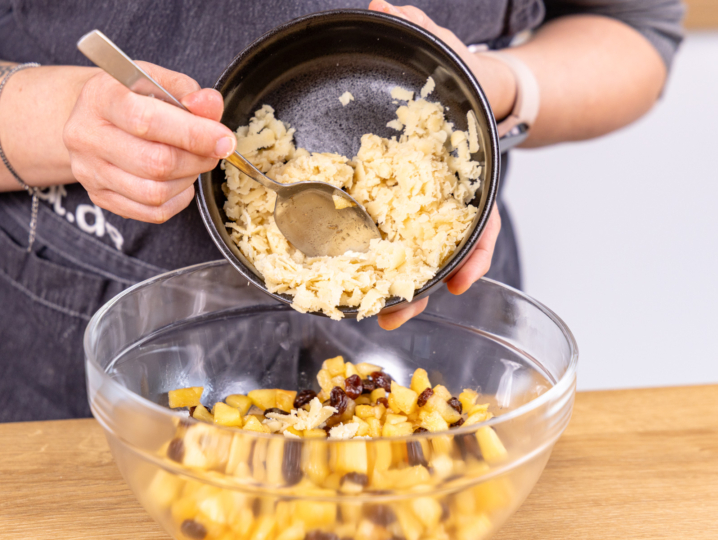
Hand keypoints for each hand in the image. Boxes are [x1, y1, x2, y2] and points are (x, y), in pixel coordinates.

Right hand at [63, 62, 236, 222]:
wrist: (90, 115)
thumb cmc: (130, 96)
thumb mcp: (157, 80)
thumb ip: (188, 92)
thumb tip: (210, 106)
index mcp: (100, 98)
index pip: (147, 121)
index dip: (193, 134)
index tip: (223, 139)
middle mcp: (86, 136)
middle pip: (155, 163)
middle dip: (197, 160)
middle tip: (213, 150)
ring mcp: (90, 172)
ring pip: (155, 193)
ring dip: (188, 180)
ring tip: (193, 161)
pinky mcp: (100, 197)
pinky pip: (152, 212)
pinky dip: (178, 200)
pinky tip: (180, 181)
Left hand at [370, 0, 508, 331]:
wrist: (465, 93)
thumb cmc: (462, 81)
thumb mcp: (448, 53)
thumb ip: (418, 29)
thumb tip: (380, 6)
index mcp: (466, 171)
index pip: (478, 218)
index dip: (473, 252)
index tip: (460, 282)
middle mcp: (448, 196)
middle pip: (442, 251)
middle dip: (422, 283)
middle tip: (397, 313)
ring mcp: (422, 205)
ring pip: (418, 255)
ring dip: (400, 286)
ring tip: (379, 315)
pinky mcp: (395, 206)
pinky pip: (390, 240)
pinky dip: (378, 265)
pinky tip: (360, 288)